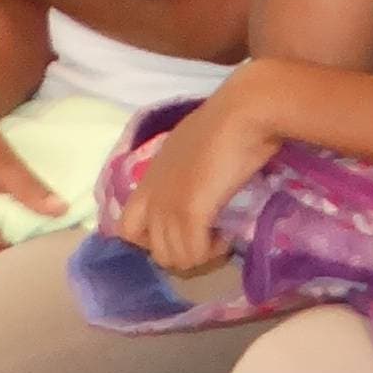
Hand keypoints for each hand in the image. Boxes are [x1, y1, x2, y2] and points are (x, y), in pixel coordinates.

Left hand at [123, 66, 295, 278]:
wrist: (245, 113)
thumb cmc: (228, 121)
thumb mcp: (194, 148)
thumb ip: (185, 171)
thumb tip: (200, 187)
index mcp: (150, 178)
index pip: (127, 229)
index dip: (154, 240)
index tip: (185, 232)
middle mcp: (152, 195)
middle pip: (152, 251)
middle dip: (181, 253)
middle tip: (207, 240)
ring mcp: (168, 206)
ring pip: (174, 259)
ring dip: (200, 256)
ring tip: (220, 237)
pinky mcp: (189, 214)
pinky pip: (195, 254)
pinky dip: (214, 252)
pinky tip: (228, 236)